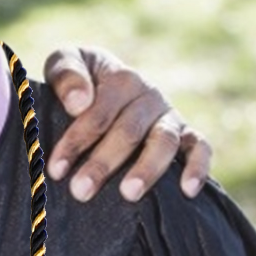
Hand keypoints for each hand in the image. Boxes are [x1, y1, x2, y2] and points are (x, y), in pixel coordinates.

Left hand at [42, 45, 212, 202]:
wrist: (104, 82)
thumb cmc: (78, 81)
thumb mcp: (65, 61)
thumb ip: (67, 74)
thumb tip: (79, 103)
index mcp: (120, 78)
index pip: (98, 113)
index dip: (76, 141)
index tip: (56, 169)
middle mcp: (148, 95)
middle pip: (129, 131)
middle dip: (103, 163)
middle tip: (80, 191)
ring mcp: (168, 115)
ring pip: (164, 141)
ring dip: (147, 169)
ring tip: (128, 194)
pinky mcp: (185, 133)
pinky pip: (199, 147)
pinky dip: (198, 166)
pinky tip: (187, 191)